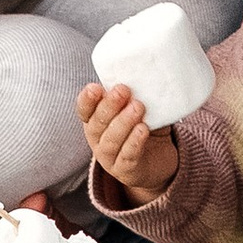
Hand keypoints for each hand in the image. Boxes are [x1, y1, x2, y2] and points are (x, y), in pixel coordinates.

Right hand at [75, 80, 178, 199]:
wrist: (157, 160)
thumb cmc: (143, 127)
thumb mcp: (139, 108)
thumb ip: (137, 94)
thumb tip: (149, 71)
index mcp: (96, 122)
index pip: (84, 110)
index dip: (87, 100)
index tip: (95, 87)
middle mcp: (98, 140)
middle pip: (97, 124)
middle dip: (109, 106)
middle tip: (123, 90)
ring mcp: (109, 158)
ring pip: (111, 141)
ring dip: (123, 123)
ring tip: (137, 107)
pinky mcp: (126, 171)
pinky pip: (127, 157)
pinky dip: (134, 142)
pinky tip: (143, 129)